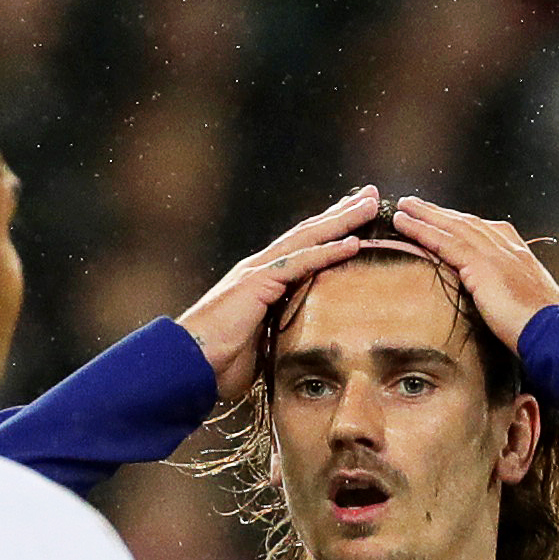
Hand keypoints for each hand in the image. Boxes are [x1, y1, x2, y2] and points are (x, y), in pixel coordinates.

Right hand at [180, 186, 380, 400]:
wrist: (187, 364)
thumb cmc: (218, 363)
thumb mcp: (259, 346)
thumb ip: (279, 336)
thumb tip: (300, 351)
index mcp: (261, 281)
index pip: (301, 248)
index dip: (329, 230)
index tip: (355, 217)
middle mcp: (260, 268)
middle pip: (308, 233)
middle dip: (341, 213)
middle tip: (371, 195)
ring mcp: (258, 272)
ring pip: (307, 238)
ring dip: (342, 220)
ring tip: (370, 204)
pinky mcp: (257, 283)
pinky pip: (300, 263)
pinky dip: (328, 251)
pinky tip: (353, 241)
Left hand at [389, 197, 558, 354]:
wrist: (555, 333)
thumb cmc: (545, 331)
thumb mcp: (529, 307)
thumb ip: (511, 297)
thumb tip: (499, 305)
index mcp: (520, 255)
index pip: (485, 231)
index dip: (462, 223)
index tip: (445, 218)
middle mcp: (508, 247)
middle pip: (467, 222)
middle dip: (440, 213)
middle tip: (415, 203)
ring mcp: (496, 253)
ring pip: (453, 226)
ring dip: (425, 214)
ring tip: (404, 207)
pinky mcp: (482, 265)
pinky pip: (445, 242)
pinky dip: (422, 230)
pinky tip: (405, 223)